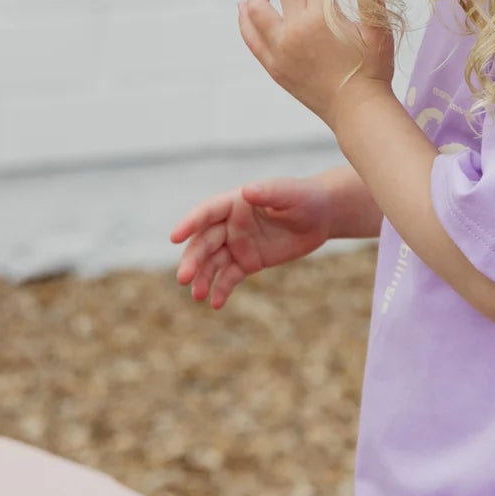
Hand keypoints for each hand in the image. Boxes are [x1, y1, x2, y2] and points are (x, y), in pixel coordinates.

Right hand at [168, 177, 330, 308]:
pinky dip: (221, 290)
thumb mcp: (289, 194)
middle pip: (205, 243)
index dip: (190, 223)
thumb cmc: (303, 198)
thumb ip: (268, 193)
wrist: (319, 216)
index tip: (175, 237)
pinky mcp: (247, 263)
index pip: (207, 213)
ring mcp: (236, 245)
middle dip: (193, 260)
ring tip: (197, 295)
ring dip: (203, 278)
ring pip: (213, 263)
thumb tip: (247, 191)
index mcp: (234, 203)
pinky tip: (215, 304)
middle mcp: (229, 224)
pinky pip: (230, 277)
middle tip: (183, 278)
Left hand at [238, 0, 394, 127]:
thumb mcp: (378, 31)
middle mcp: (295, 30)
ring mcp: (280, 49)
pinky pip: (251, 38)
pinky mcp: (274, 66)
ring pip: (257, 8)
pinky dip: (245, 20)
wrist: (358, 110)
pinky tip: (244, 7)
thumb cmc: (373, 71)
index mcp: (321, 19)